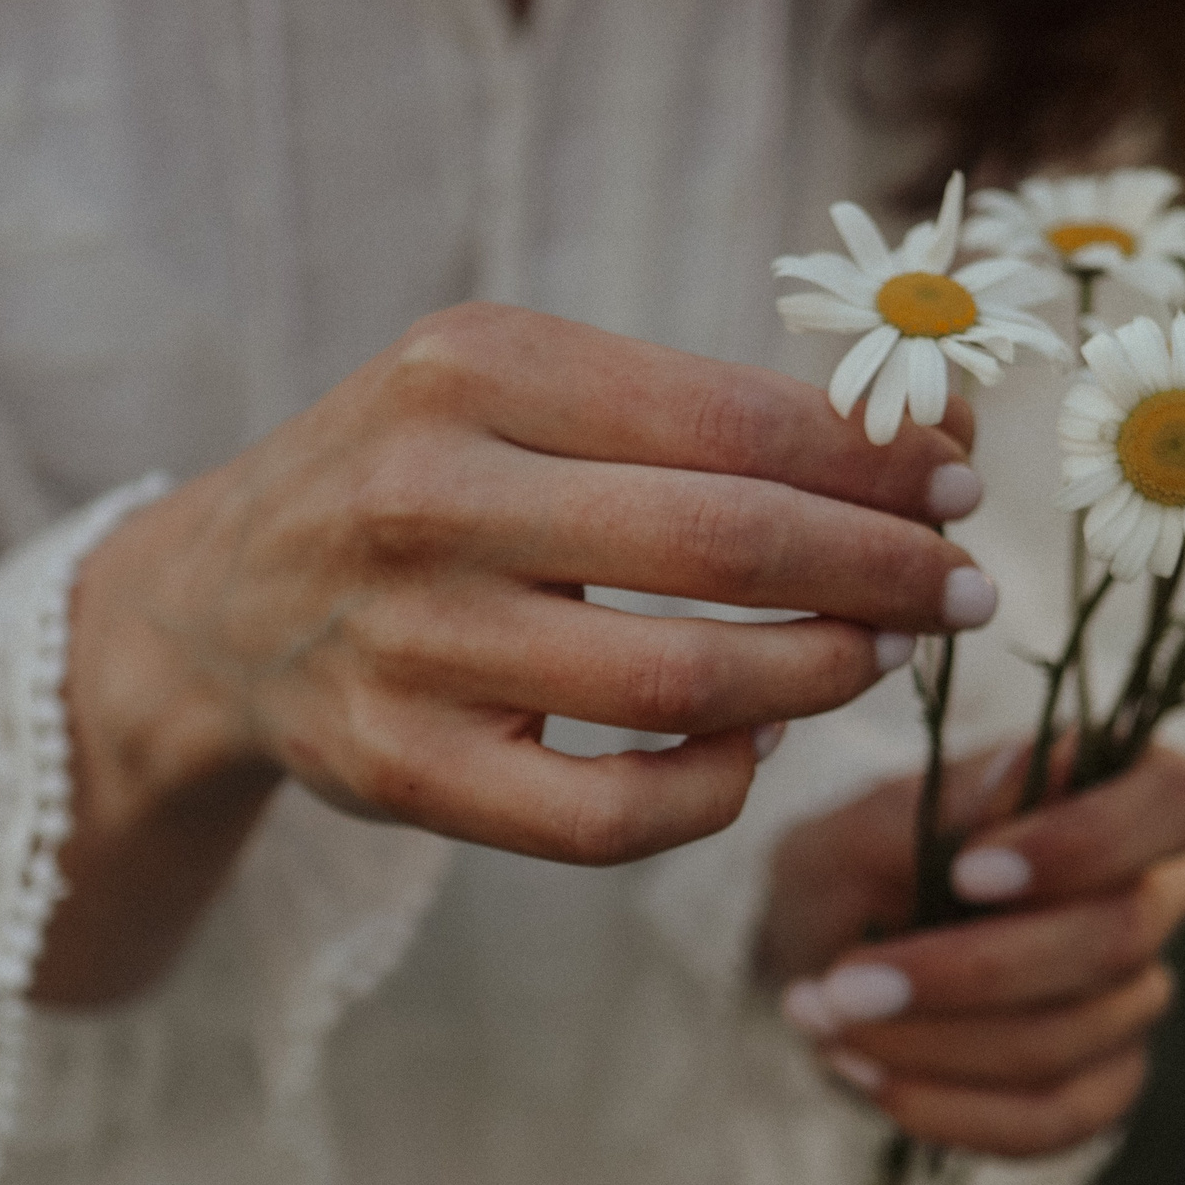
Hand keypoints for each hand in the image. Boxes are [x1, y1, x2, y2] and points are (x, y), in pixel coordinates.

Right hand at [42, 304, 992, 1001]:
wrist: (220, 601)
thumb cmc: (418, 479)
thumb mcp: (520, 392)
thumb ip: (701, 412)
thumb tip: (930, 443)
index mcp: (472, 368)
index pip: (734, 419)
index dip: (878, 465)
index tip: (961, 491)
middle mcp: (426, 497)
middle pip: (728, 546)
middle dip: (885, 574)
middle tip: (964, 593)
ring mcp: (408, 645)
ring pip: (684, 688)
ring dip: (822, 681)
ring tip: (876, 660)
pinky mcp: (401, 771)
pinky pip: (608, 816)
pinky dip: (715, 791)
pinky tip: (754, 751)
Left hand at [757, 741, 1184, 1158]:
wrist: (818, 953)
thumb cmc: (858, 862)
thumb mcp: (867, 821)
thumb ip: (946, 800)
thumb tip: (1031, 763)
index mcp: (1125, 794)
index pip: (1182, 802)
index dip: (1093, 842)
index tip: (968, 872)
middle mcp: (1152, 897)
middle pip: (1116, 940)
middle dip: (968, 972)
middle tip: (844, 980)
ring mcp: (1132, 999)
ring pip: (1071, 1037)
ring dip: (930, 1041)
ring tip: (824, 1017)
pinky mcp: (1099, 1087)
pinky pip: (1050, 1120)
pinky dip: (944, 1107)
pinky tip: (859, 1072)